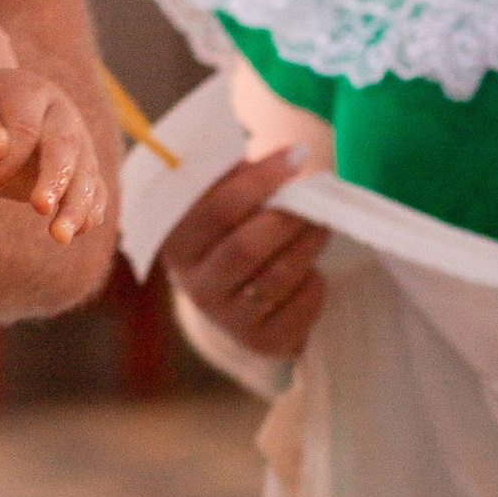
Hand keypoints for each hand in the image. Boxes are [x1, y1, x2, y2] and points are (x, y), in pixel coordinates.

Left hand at [0, 70, 107, 245]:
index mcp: (29, 91)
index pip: (26, 129)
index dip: (7, 162)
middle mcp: (60, 113)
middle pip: (65, 147)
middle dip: (55, 180)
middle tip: (39, 209)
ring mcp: (76, 139)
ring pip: (85, 172)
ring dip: (76, 206)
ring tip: (60, 237)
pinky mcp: (80, 166)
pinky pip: (93, 188)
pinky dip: (89, 209)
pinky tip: (78, 231)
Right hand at [159, 151, 326, 361]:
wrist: (235, 302)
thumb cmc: (232, 234)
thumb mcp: (220, 204)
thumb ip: (237, 179)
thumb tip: (285, 155)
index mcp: (176, 243)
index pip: (215, 209)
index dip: (259, 181)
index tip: (295, 156)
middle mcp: (194, 286)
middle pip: (247, 248)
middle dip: (289, 218)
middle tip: (315, 199)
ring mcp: (227, 319)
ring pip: (277, 277)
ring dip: (308, 245)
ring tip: (321, 225)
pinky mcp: (261, 341)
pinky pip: (299, 307)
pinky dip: (314, 284)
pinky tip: (309, 271)